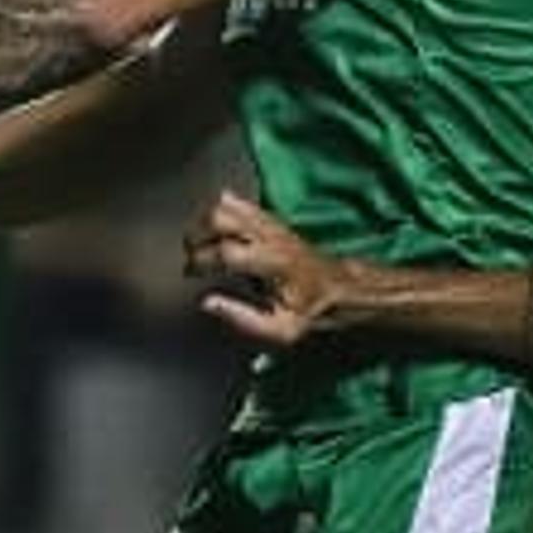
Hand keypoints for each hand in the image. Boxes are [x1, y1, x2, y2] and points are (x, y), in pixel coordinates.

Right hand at [184, 190, 343, 349]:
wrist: (341, 288)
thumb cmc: (311, 311)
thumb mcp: (281, 329)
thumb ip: (242, 318)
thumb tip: (207, 303)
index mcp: (272, 263)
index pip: (225, 251)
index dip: (201, 261)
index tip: (191, 275)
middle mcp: (270, 237)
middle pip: (220, 218)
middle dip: (196, 235)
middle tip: (192, 256)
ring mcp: (271, 224)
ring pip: (227, 205)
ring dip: (205, 222)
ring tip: (199, 243)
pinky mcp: (272, 220)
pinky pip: (240, 203)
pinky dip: (221, 210)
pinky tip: (215, 228)